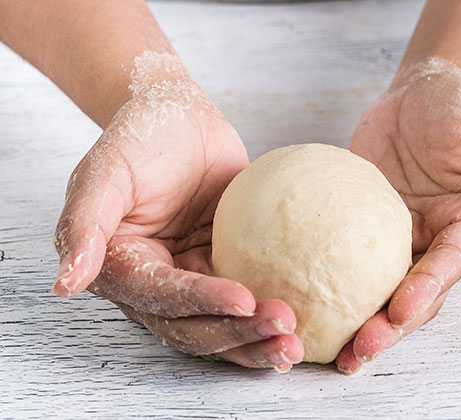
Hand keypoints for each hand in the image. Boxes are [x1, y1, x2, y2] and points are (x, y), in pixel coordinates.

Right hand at [52, 54, 302, 370]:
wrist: (180, 118)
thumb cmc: (140, 137)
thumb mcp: (106, 171)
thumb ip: (84, 224)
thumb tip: (67, 283)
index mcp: (123, 268)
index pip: (161, 297)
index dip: (201, 303)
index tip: (244, 300)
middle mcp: (157, 284)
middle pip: (195, 326)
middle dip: (238, 335)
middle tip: (284, 330)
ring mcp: (194, 279)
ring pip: (224, 326)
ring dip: (258, 341)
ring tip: (296, 343)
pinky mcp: (225, 268)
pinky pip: (249, 300)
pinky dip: (269, 317)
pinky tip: (303, 324)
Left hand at [336, 59, 460, 372]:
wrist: (420, 93)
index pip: (449, 266)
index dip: (426, 290)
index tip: (399, 309)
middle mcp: (436, 243)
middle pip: (413, 295)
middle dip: (389, 326)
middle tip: (359, 351)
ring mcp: (398, 239)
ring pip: (378, 289)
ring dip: (359, 320)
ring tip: (332, 351)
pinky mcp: (362, 229)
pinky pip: (343, 259)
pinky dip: (327, 281)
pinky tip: (301, 298)